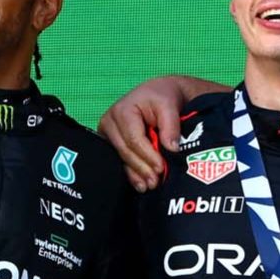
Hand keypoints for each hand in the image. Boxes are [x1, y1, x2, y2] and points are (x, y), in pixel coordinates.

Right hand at [98, 75, 209, 191]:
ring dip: (136, 174)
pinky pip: (120, 160)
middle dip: (142, 168)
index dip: (147, 155)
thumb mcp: (169, 104)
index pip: (133, 139)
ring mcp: (108, 134)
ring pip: (122, 158)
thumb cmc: (162, 96)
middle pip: (126, 151)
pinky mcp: (111, 143)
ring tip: (150, 185)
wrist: (158, 93)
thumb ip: (170, 125)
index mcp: (122, 111)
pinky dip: (131, 173)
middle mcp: (110, 122)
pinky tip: (140, 183)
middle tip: (156, 181)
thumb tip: (171, 148)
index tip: (160, 167)